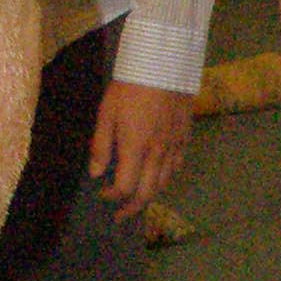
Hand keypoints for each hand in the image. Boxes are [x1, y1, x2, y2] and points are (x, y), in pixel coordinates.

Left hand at [89, 78, 193, 216]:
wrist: (164, 65)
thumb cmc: (130, 86)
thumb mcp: (107, 112)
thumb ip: (101, 146)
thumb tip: (96, 173)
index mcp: (136, 147)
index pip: (126, 187)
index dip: (113, 196)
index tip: (104, 194)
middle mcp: (157, 153)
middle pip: (148, 193)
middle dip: (133, 208)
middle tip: (122, 215)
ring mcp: (174, 147)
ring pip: (165, 183)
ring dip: (150, 196)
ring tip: (139, 200)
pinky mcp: (185, 137)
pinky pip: (177, 166)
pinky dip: (166, 178)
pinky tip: (159, 177)